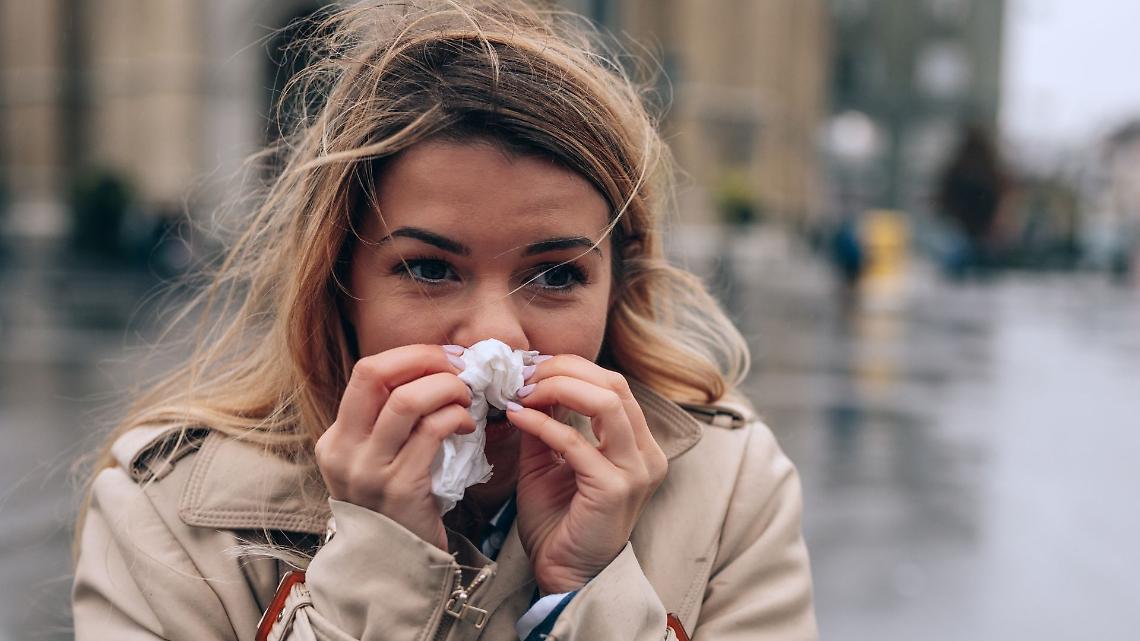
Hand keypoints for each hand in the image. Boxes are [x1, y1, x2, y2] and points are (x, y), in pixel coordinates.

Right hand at [314, 345, 471, 550]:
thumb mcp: (379, 461)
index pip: (367, 371)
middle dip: (425, 360)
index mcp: (336, 438)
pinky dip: (456, 418)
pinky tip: (468, 426)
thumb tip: (437, 369)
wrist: (396, 568)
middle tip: (457, 367)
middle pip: (376, 374)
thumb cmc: (399, 507)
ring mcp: (368, 470)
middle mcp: (344, 450)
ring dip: (446, 388)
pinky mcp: (399, 487)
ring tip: (466, 397)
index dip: (410, 356)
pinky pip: (431, 432)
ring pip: (407, 400)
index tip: (443, 358)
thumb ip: (393, 421)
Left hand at [507, 355, 667, 593]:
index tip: (531, 369)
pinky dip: (542, 423)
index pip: (613, 385)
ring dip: (558, 388)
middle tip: (525, 374)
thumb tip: (529, 383)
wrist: (565, 576)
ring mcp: (636, 471)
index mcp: (639, 445)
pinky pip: (574, 442)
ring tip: (523, 391)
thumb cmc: (559, 522)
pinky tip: (517, 416)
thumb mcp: (549, 461)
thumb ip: (546, 421)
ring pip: (605, 402)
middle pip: (613, 384)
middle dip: (564, 370)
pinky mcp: (614, 488)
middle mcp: (646, 454)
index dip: (571, 368)